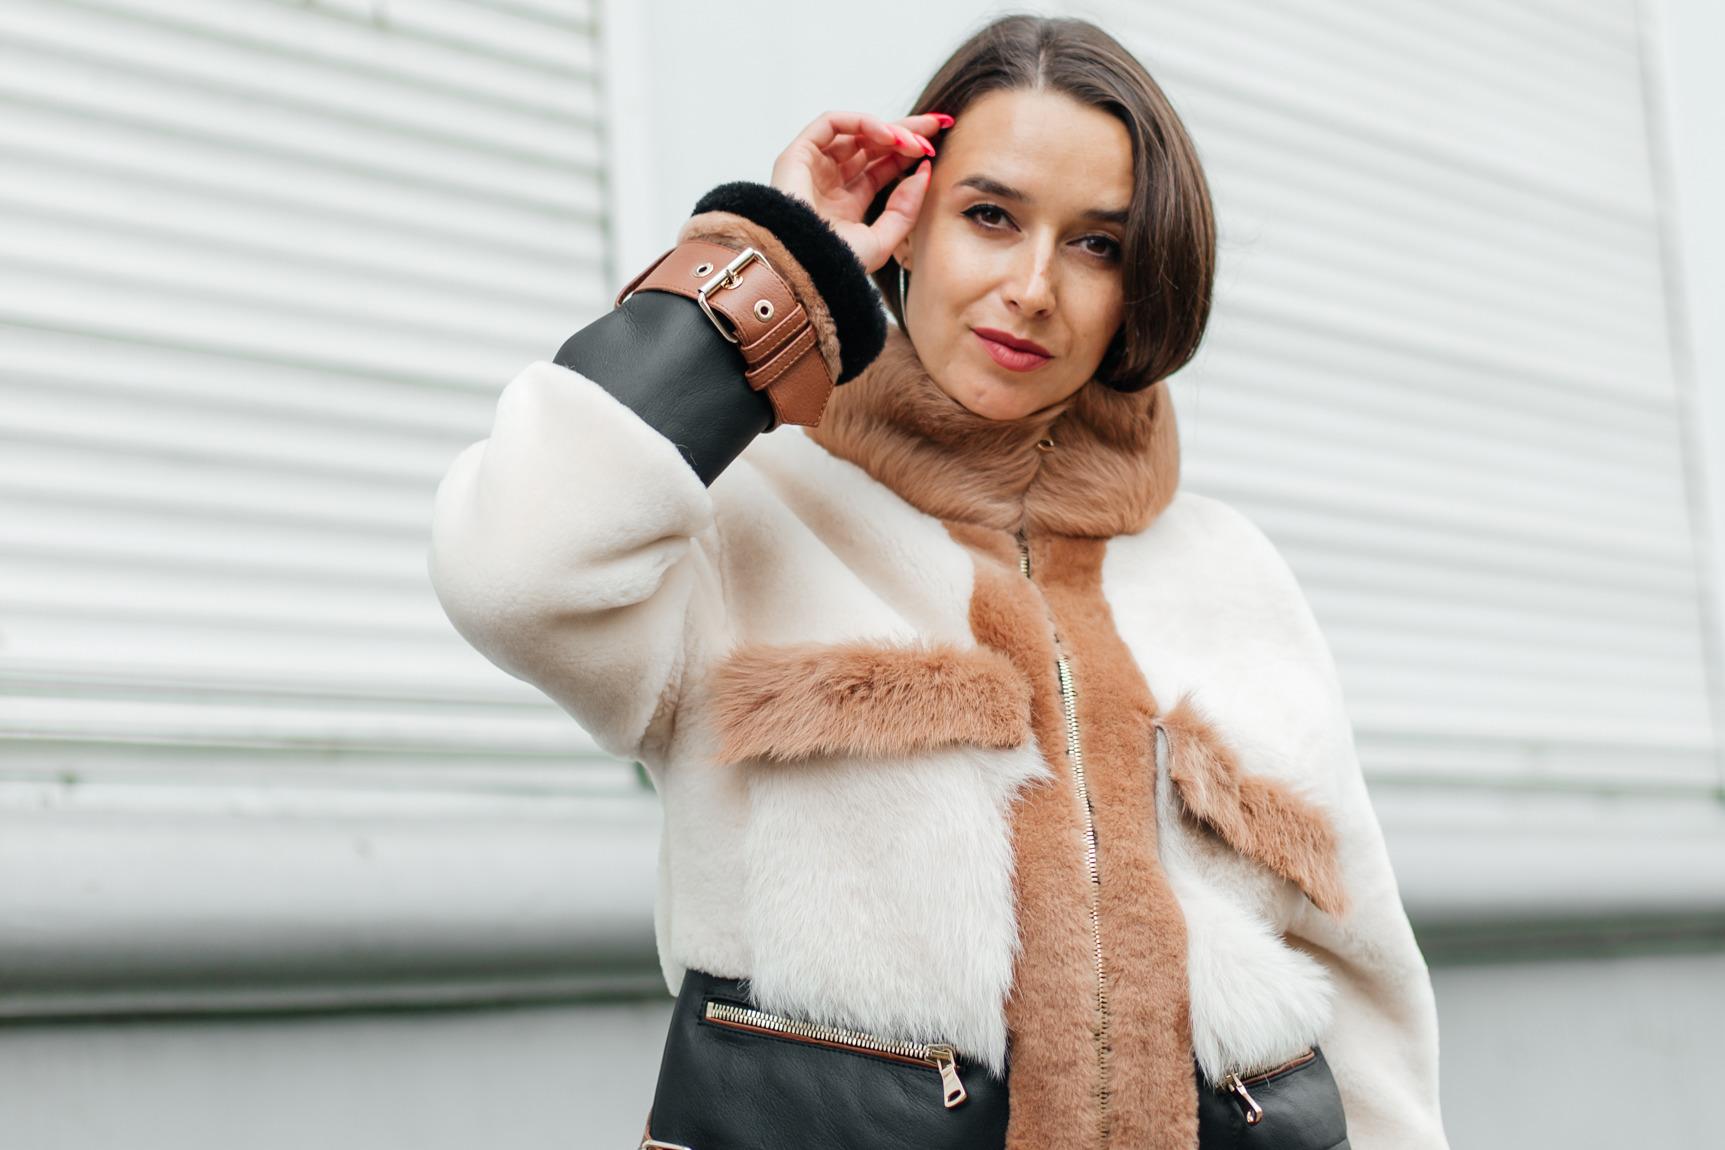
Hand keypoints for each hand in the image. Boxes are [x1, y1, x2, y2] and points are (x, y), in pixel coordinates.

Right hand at [770, 110, 948, 275]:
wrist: (802, 269)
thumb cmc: (836, 264)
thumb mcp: (882, 240)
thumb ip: (905, 209)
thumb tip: (924, 172)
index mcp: (847, 203)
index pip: (883, 167)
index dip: (909, 153)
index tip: (937, 146)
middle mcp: (830, 181)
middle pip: (873, 145)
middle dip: (906, 133)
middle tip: (936, 126)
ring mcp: (813, 166)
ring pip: (857, 132)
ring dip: (890, 130)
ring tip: (914, 142)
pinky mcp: (797, 154)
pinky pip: (832, 123)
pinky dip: (862, 123)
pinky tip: (888, 136)